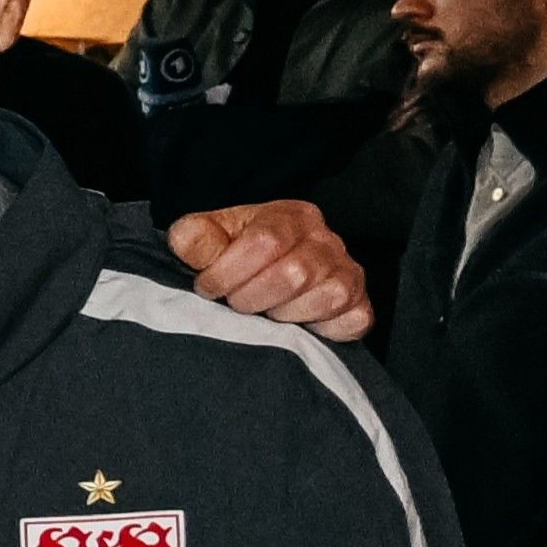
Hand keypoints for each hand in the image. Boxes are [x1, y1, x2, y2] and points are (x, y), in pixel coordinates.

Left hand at [158, 199, 372, 341]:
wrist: (265, 274)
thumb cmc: (237, 256)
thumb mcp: (211, 239)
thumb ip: (196, 237)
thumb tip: (186, 238)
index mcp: (291, 217)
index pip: (266, 242)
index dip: (228, 272)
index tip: (209, 287)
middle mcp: (326, 240)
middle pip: (295, 273)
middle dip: (252, 297)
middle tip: (236, 303)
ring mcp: (349, 272)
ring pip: (327, 297)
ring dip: (285, 315)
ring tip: (266, 312)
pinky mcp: (360, 304)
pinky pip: (353, 321)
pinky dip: (325, 330)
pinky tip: (300, 326)